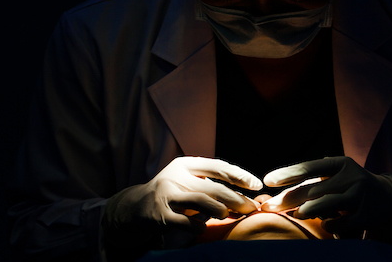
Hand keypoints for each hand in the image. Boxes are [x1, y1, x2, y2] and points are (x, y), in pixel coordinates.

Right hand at [102, 157, 262, 249]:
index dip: (239, 175)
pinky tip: (203, 227)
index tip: (256, 184)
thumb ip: (209, 183)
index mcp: (185, 164)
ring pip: (200, 201)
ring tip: (228, 216)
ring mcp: (167, 195)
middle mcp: (175, 176)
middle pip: (212, 186)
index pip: (217, 166)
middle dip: (236, 198)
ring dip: (219, 210)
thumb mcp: (187, 180)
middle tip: (251, 208)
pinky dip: (198, 225)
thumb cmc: (171, 193)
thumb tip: (245, 195)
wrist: (135, 206)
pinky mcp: (160, 214)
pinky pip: (185, 221)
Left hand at [260, 156, 391, 233]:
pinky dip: (330, 224)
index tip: (268, 180)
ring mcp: (359, 195)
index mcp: (340, 164)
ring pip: (327, 204)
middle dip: (288, 199)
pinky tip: (325, 225)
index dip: (288, 173)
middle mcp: (350, 176)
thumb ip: (314, 180)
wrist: (388, 197)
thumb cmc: (351, 185)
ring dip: (308, 210)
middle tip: (268, 207)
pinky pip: (342, 221)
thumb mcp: (337, 175)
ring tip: (296, 214)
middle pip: (313, 188)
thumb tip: (278, 190)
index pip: (309, 167)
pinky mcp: (366, 214)